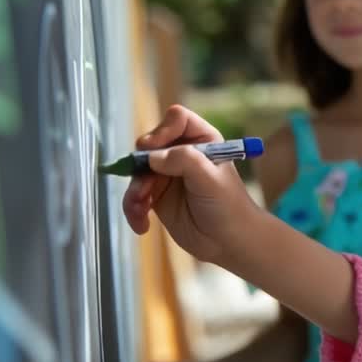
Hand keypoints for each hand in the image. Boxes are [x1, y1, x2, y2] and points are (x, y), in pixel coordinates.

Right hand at [122, 105, 261, 264]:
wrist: (229, 241)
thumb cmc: (228, 205)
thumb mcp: (210, 179)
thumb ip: (185, 161)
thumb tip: (152, 156)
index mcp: (202, 140)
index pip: (176, 119)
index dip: (163, 130)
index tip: (154, 147)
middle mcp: (182, 153)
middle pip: (149, 144)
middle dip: (141, 165)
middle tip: (145, 186)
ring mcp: (167, 174)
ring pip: (136, 172)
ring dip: (134, 192)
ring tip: (141, 210)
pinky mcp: (157, 196)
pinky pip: (135, 195)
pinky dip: (133, 209)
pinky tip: (142, 225)